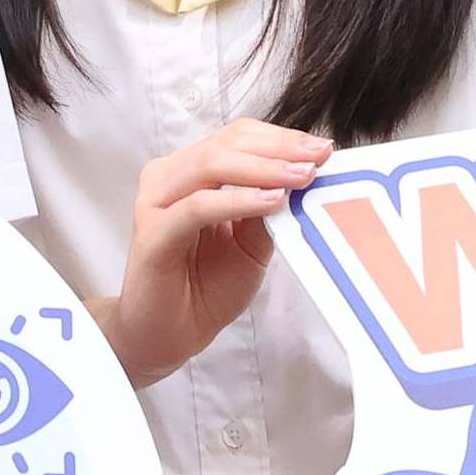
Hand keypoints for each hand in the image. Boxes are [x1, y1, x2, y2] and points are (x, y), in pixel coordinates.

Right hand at [113, 122, 327, 383]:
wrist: (168, 336)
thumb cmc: (205, 288)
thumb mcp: (251, 243)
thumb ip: (267, 207)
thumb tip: (303, 174)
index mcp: (190, 173)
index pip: (237, 138)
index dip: (281, 138)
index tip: (322, 148)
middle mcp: (168, 178)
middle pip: (226, 143)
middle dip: (278, 148)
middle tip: (319, 156)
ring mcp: (156, 202)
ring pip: (211, 165)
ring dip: (263, 169)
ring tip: (301, 176)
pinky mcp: (152, 233)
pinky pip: (198, 207)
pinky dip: (237, 200)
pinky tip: (271, 201)